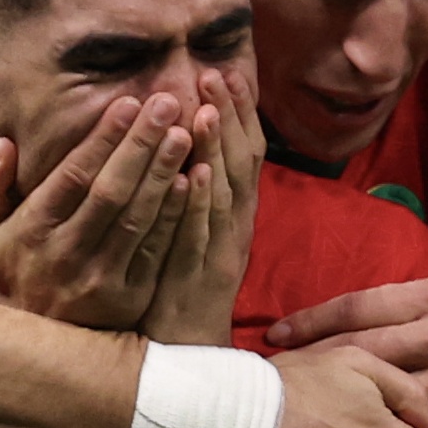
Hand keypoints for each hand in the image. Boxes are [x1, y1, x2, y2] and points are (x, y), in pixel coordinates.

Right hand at [0, 81, 195, 329]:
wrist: (38, 347)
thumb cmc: (17, 271)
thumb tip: (5, 144)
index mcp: (31, 231)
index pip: (72, 176)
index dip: (103, 138)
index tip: (128, 102)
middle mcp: (63, 255)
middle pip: (109, 191)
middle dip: (140, 144)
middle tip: (168, 103)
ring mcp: (98, 279)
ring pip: (136, 218)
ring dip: (163, 173)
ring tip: (186, 133)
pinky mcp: (128, 298)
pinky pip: (154, 249)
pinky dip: (173, 215)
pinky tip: (192, 182)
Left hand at [142, 68, 263, 347]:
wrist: (189, 355)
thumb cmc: (183, 289)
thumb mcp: (196, 233)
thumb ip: (200, 194)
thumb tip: (193, 147)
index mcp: (236, 216)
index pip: (244, 154)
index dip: (239, 113)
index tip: (226, 71)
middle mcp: (236, 229)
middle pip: (240, 165)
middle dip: (229, 117)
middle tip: (215, 73)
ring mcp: (220, 254)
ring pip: (223, 195)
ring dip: (216, 151)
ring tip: (204, 110)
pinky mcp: (199, 280)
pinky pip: (201, 237)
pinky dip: (200, 204)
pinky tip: (193, 175)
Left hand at [269, 265, 427, 427]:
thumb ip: (415, 294)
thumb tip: (365, 306)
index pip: (358, 307)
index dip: (312, 322)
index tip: (275, 335)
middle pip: (360, 354)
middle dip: (313, 369)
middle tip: (274, 383)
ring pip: (384, 398)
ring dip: (343, 409)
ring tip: (304, 419)